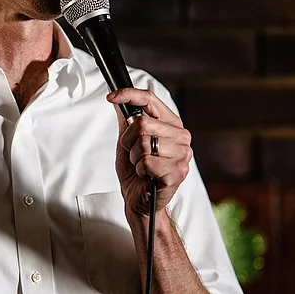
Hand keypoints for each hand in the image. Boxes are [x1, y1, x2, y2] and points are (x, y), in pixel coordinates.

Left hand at [107, 88, 192, 218]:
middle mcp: (181, 136)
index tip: (111, 97)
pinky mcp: (178, 172)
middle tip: (135, 154)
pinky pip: (147, 162)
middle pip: (142, 123)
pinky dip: (141, 170)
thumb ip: (126, 118)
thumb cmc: (136, 170)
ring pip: (143, 143)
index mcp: (171, 124)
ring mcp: (183, 154)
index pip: (150, 98)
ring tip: (142, 166)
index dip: (129, 94)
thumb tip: (116, 98)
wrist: (140, 198)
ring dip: (135, 157)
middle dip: (129, 141)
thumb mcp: (128, 140)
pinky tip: (147, 175)